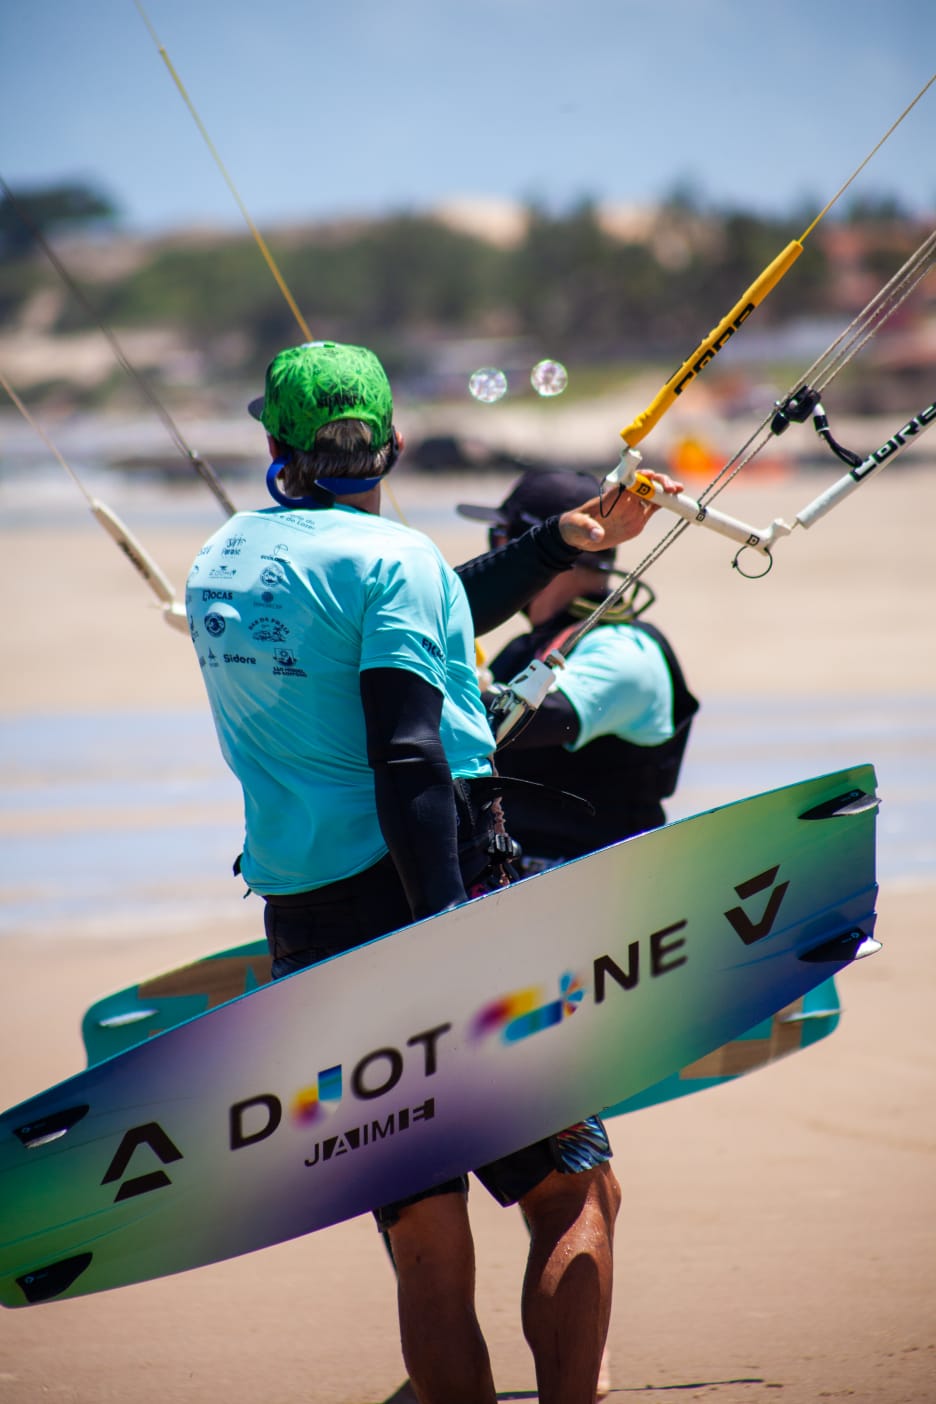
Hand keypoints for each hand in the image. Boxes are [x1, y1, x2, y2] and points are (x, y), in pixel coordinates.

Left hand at [558, 469, 682, 551]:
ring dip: (667, 492)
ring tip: (679, 492)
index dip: (642, 477)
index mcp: (612, 496)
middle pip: (646, 484)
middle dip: (660, 483)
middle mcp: (625, 499)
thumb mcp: (577, 527)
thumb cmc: (575, 526)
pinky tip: (677, 503)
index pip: (630, 481)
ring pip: (654, 494)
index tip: (652, 478)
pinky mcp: (638, 519)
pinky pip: (654, 508)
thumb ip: (587, 529)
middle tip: (673, 489)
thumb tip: (597, 535)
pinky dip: (666, 504)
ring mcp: (633, 508)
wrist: (579, 536)